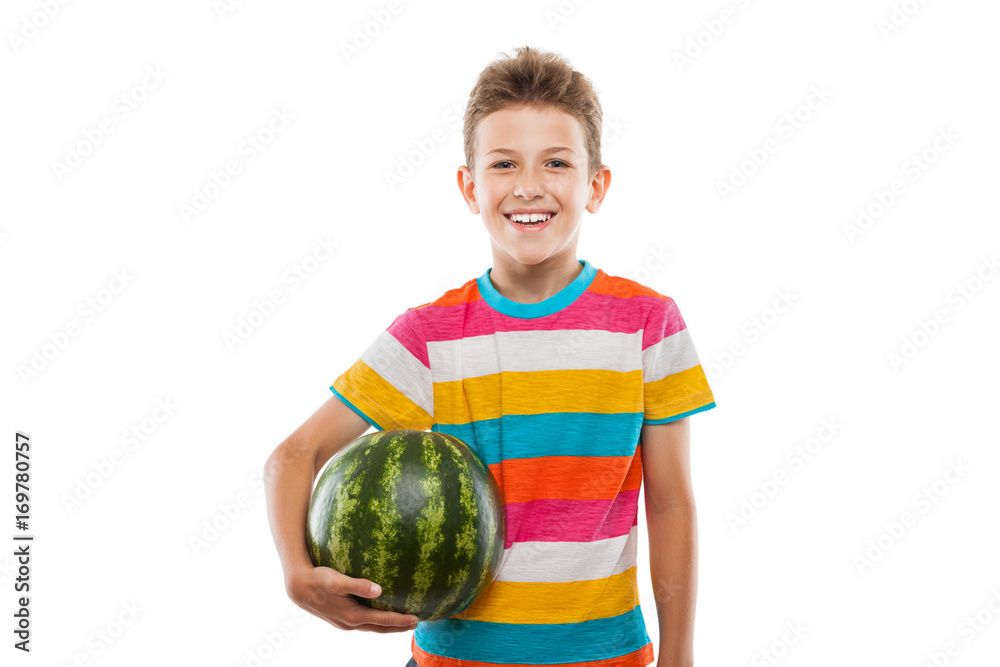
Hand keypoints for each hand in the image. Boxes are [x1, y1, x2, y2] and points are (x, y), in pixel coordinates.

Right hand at [286, 565, 419, 632]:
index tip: (416, 618)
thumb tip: (380, 590)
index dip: (400, 621)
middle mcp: (350, 623)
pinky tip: (378, 615)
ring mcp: (344, 622)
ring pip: (371, 627)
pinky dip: (375, 622)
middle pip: (379, 628)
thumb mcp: (337, 581)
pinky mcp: (340, 618)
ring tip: (402, 622)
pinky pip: (363, 623)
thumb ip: (358, 585)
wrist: (297, 587)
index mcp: (352, 616)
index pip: (382, 621)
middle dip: (397, 627)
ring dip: (387, 626)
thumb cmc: (318, 580)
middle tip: (415, 623)